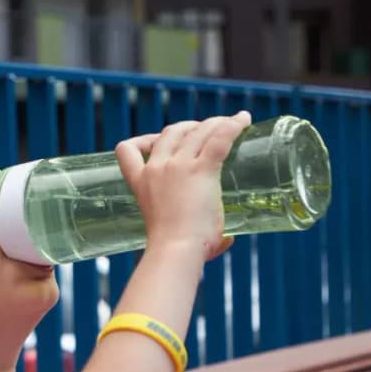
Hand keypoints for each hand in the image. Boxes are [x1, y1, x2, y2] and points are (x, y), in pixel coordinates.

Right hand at [115, 111, 250, 261]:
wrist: (176, 250)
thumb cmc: (175, 250)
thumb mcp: (170, 229)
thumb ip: (194, 228)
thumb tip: (226, 240)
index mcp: (141, 182)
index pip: (126, 150)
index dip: (144, 140)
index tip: (158, 143)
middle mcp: (157, 167)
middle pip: (171, 131)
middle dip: (190, 127)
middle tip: (208, 134)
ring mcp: (178, 166)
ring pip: (197, 130)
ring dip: (214, 123)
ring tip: (231, 123)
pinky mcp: (201, 169)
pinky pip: (219, 138)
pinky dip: (233, 125)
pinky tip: (244, 120)